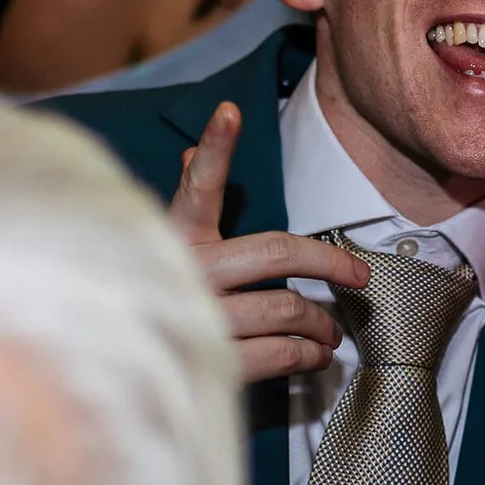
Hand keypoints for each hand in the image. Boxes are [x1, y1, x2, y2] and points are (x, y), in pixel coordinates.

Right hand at [169, 102, 361, 382]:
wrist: (126, 372)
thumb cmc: (158, 304)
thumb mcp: (169, 252)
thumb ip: (188, 203)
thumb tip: (190, 152)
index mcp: (176, 240)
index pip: (195, 187)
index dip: (212, 147)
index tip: (229, 112)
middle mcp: (190, 274)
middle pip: (277, 253)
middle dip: (330, 262)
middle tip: (359, 275)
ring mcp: (203, 319)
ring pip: (287, 309)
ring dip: (321, 323)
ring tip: (331, 332)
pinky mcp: (217, 362)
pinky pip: (281, 353)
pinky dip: (307, 354)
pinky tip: (314, 355)